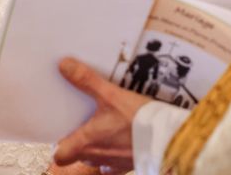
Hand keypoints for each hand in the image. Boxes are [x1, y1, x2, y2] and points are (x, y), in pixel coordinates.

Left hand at [54, 58, 151, 173]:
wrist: (172, 139)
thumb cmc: (139, 121)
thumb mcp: (111, 95)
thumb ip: (86, 80)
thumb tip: (64, 65)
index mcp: (88, 143)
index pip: (60, 156)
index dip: (58, 147)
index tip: (60, 133)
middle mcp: (99, 157)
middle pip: (79, 156)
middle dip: (79, 143)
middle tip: (81, 124)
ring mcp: (117, 164)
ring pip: (99, 159)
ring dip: (98, 148)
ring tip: (102, 129)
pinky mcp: (134, 164)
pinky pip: (119, 163)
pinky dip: (117, 153)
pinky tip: (123, 139)